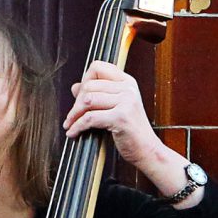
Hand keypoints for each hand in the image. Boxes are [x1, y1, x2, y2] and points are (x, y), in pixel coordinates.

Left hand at [63, 61, 189, 195]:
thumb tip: (75, 86)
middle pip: (89, 85)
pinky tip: (73, 133)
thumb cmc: (129, 131)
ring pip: (87, 100)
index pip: (98, 67)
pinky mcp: (121, 117)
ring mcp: (126, 101)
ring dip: (74, 115)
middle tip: (71, 117)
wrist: (147, 150)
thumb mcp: (113, 108)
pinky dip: (77, 126)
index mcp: (127, 82)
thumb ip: (97, 95)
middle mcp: (128, 88)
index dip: (84, 80)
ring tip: (70, 124)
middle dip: (75, 103)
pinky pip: (90, 118)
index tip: (79, 96)